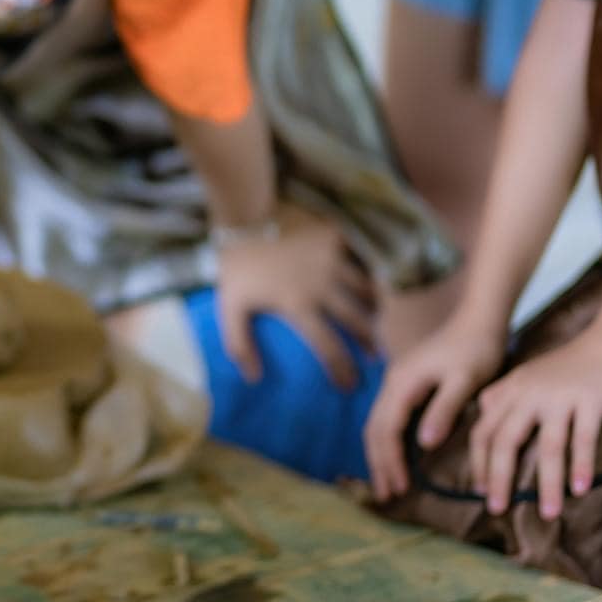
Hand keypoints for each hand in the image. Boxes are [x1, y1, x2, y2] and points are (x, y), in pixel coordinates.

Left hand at [215, 203, 374, 388]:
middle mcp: (323, 285)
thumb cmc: (236, 265)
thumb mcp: (228, 306)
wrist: (244, 214)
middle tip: (373, 355)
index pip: (328, 348)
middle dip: (369, 342)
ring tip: (374, 318)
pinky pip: (362, 258)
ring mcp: (333, 260)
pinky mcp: (337, 237)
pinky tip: (370, 282)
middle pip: (358, 321)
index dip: (343, 371)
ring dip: (373, 308)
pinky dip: (369, 272)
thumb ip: (238, 344)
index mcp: (298, 306)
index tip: (349, 386)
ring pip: (367, 290)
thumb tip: (253, 378)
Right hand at [365, 309, 506, 501]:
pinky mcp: (406, 385)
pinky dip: (388, 443)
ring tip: (387, 484)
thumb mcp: (465, 380)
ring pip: (378, 425)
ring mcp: (396, 383)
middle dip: (379, 464)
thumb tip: (424, 444)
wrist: (478, 319)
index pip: (388, 430)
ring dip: (381, 456)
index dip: (391, 461)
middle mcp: (392, 384)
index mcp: (402, 383)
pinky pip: (388, 419)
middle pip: (375, 430)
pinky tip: (397, 457)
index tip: (400, 489)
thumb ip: (444, 409)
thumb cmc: (476, 348)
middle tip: (387, 497)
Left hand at [467, 330, 601, 518]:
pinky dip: (581, 465)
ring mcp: (560, 395)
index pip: (484, 430)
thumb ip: (505, 398)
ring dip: (547, 484)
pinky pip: (584, 438)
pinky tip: (580, 490)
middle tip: (496, 510)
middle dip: (498, 478)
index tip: (479, 490)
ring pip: (548, 446)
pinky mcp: (591, 399)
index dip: (479, 462)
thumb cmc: (571, 366)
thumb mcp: (528, 377)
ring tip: (547, 514)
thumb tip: (484, 424)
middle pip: (506, 441)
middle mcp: (529, 392)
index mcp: (511, 390)